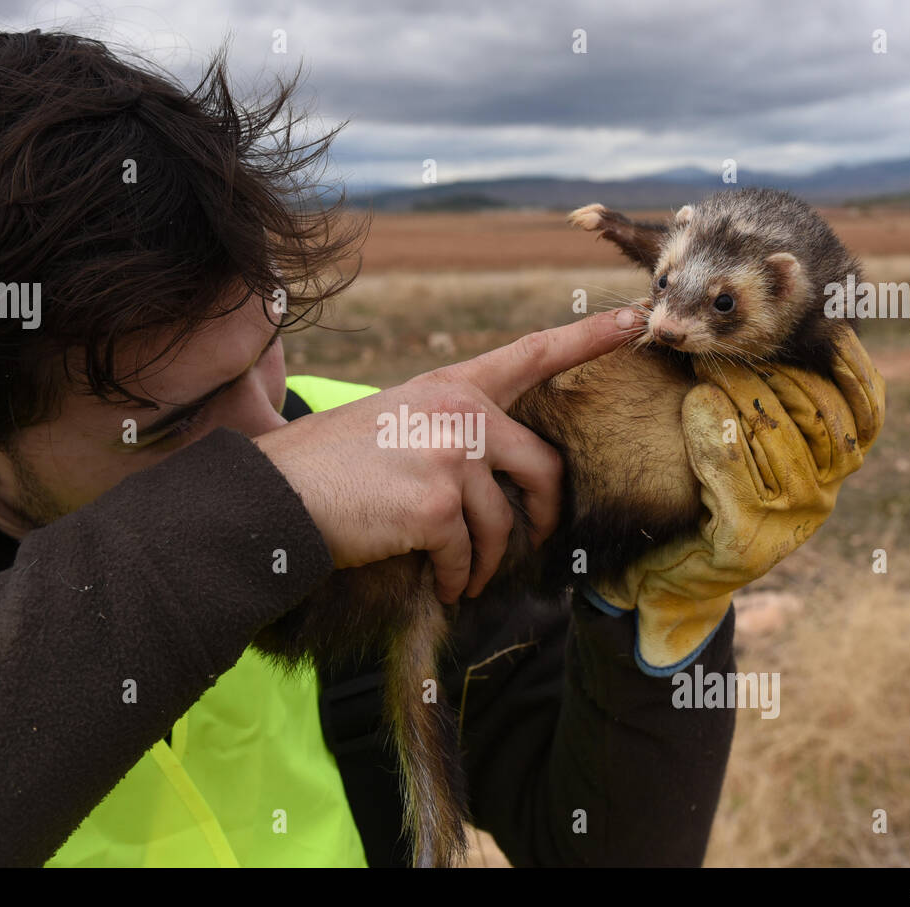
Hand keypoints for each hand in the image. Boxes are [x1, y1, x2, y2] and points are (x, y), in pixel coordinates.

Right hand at [256, 309, 640, 603]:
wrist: (274, 496)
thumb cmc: (326, 466)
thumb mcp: (391, 422)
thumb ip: (444, 430)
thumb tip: (486, 472)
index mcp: (448, 385)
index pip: (530, 354)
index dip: (587, 338)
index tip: (635, 320)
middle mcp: (457, 411)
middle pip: (541, 466)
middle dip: (544, 513)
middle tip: (535, 540)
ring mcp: (450, 455)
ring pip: (502, 523)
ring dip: (486, 561)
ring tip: (463, 577)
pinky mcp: (437, 505)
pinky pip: (469, 555)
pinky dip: (459, 578)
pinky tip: (443, 584)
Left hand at [593, 327, 885, 672]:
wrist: (665, 568)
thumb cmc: (706, 485)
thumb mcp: (748, 433)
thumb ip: (773, 389)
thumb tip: (783, 307)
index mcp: (835, 464)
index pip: (866, 405)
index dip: (849, 361)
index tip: (823, 320)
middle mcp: (824, 491)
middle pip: (815, 409)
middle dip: (774, 366)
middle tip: (729, 339)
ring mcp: (791, 519)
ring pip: (775, 433)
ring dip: (738, 389)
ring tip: (704, 364)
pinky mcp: (749, 540)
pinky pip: (733, 468)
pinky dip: (713, 430)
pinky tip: (694, 404)